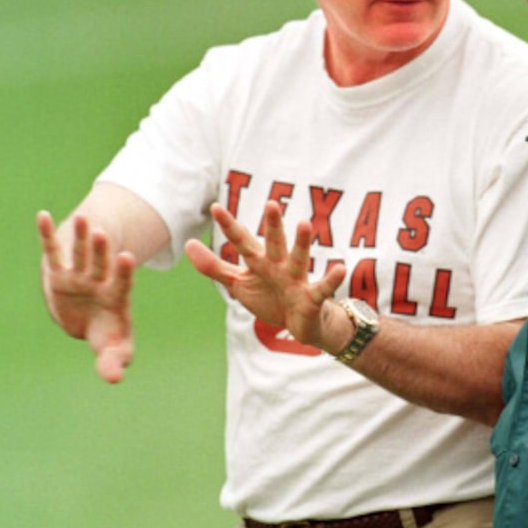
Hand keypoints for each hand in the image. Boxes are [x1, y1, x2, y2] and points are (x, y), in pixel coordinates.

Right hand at [36, 210, 134, 383]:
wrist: (89, 324)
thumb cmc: (106, 336)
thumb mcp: (113, 351)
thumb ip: (113, 362)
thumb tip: (113, 379)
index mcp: (117, 297)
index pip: (123, 283)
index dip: (124, 271)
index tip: (127, 257)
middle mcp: (99, 281)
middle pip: (101, 263)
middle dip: (101, 251)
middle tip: (102, 233)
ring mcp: (79, 275)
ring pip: (80, 253)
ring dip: (81, 236)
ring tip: (83, 217)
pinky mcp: (59, 273)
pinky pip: (53, 251)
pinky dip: (47, 234)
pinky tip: (43, 215)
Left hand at [185, 201, 347, 349]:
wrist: (300, 323)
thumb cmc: (270, 298)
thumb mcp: (238, 283)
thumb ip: (214, 266)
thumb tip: (188, 244)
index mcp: (260, 263)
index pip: (242, 242)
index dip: (229, 227)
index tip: (215, 207)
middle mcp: (279, 266)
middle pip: (274, 244)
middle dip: (272, 226)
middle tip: (271, 204)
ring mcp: (296, 280)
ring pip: (299, 259)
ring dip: (302, 243)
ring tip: (305, 224)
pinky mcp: (312, 298)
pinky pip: (322, 288)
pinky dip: (331, 279)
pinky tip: (340, 268)